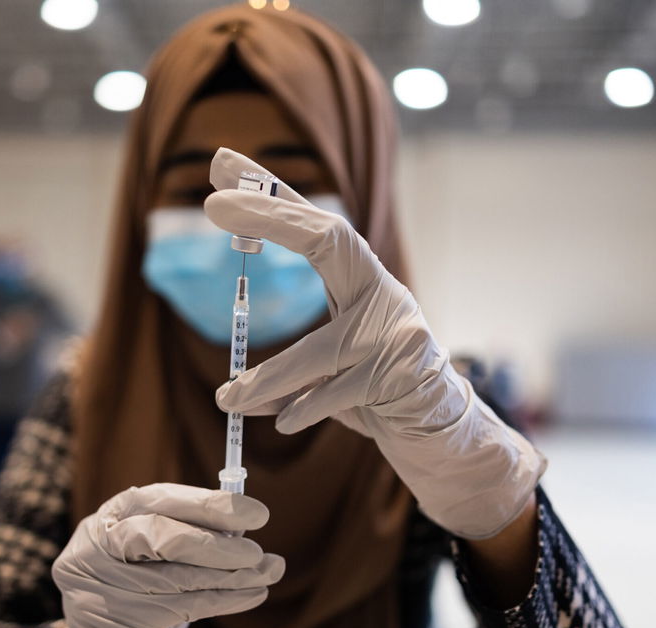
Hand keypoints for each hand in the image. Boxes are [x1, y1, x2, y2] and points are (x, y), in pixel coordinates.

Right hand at [50, 483, 282, 627]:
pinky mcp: (117, 625)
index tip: (257, 513)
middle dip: (215, 543)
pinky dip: (225, 600)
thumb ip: (191, 531)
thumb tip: (243, 523)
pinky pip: (183, 610)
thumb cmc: (142, 586)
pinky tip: (254, 594)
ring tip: (270, 571)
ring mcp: (101, 589)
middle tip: (257, 551)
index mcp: (108, 517)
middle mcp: (95, 548)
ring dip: (232, 576)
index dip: (209, 504)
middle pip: (158, 536)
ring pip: (177, 578)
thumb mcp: (157, 551)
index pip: (159, 500)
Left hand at [205, 147, 544, 539]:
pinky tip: (281, 422)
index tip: (224, 167)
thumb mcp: (331, 371)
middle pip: (328, 238)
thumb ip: (289, 372)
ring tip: (225, 397)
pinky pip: (334, 393)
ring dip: (265, 378)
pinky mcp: (400, 376)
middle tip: (213, 204)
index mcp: (363, 282)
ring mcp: (396, 333)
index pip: (316, 226)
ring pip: (316, 350)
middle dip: (270, 216)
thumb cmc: (378, 394)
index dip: (272, 196)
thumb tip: (227, 394)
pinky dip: (302, 410)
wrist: (441, 434)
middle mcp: (383, 295)